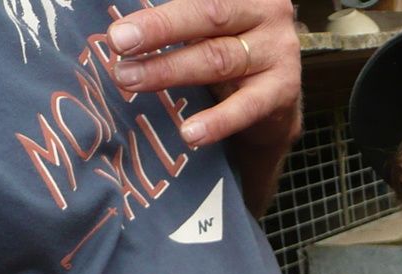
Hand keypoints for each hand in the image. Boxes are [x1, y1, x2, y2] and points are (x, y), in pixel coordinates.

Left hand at [107, 0, 301, 149]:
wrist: (273, 97)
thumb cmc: (225, 46)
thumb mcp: (205, 21)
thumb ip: (178, 15)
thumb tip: (122, 24)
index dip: (161, 8)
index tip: (121, 20)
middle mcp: (267, 10)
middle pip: (208, 14)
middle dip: (159, 28)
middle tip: (118, 41)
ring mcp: (278, 50)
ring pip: (218, 59)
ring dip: (169, 71)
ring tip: (129, 79)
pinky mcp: (283, 90)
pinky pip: (245, 107)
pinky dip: (216, 121)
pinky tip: (189, 133)